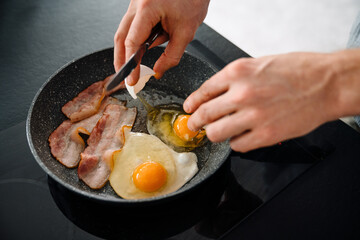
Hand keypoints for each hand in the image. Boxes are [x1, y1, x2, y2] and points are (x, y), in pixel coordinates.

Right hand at [114, 0, 209, 84]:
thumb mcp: (186, 32)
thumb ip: (171, 56)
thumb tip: (158, 71)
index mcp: (147, 8)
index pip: (132, 42)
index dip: (130, 64)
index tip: (131, 80)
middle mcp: (137, 3)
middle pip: (121, 36)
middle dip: (122, 59)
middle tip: (124, 76)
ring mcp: (137, 2)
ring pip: (127, 30)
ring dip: (134, 46)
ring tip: (150, 52)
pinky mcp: (141, 4)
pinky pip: (137, 24)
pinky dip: (142, 36)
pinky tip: (159, 36)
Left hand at [184, 52, 343, 151]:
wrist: (326, 83)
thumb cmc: (296, 71)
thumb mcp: (258, 64)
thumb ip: (234, 79)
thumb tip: (214, 94)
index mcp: (237, 72)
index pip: (203, 91)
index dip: (192, 102)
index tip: (189, 108)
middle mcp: (241, 94)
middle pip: (204, 114)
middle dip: (195, 122)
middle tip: (193, 125)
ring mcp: (253, 115)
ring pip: (216, 133)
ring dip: (214, 134)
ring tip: (218, 132)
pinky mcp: (265, 134)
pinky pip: (237, 145)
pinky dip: (236, 143)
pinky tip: (242, 137)